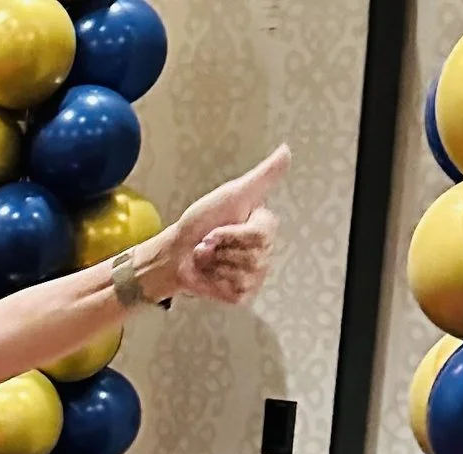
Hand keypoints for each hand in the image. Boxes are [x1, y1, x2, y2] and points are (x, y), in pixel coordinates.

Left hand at [159, 146, 288, 306]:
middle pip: (254, 254)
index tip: (215, 229)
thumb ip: (263, 176)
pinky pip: (238, 291)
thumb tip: (287, 150)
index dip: (231, 233)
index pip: (261, 234)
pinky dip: (218, 283)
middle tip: (209, 244)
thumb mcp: (232, 194)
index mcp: (264, 226)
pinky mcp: (242, 294)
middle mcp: (264, 250)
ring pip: (246, 273)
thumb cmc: (199, 223)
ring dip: (218, 264)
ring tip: (208, 259)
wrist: (174, 254)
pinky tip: (210, 275)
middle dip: (223, 248)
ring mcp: (254, 275)